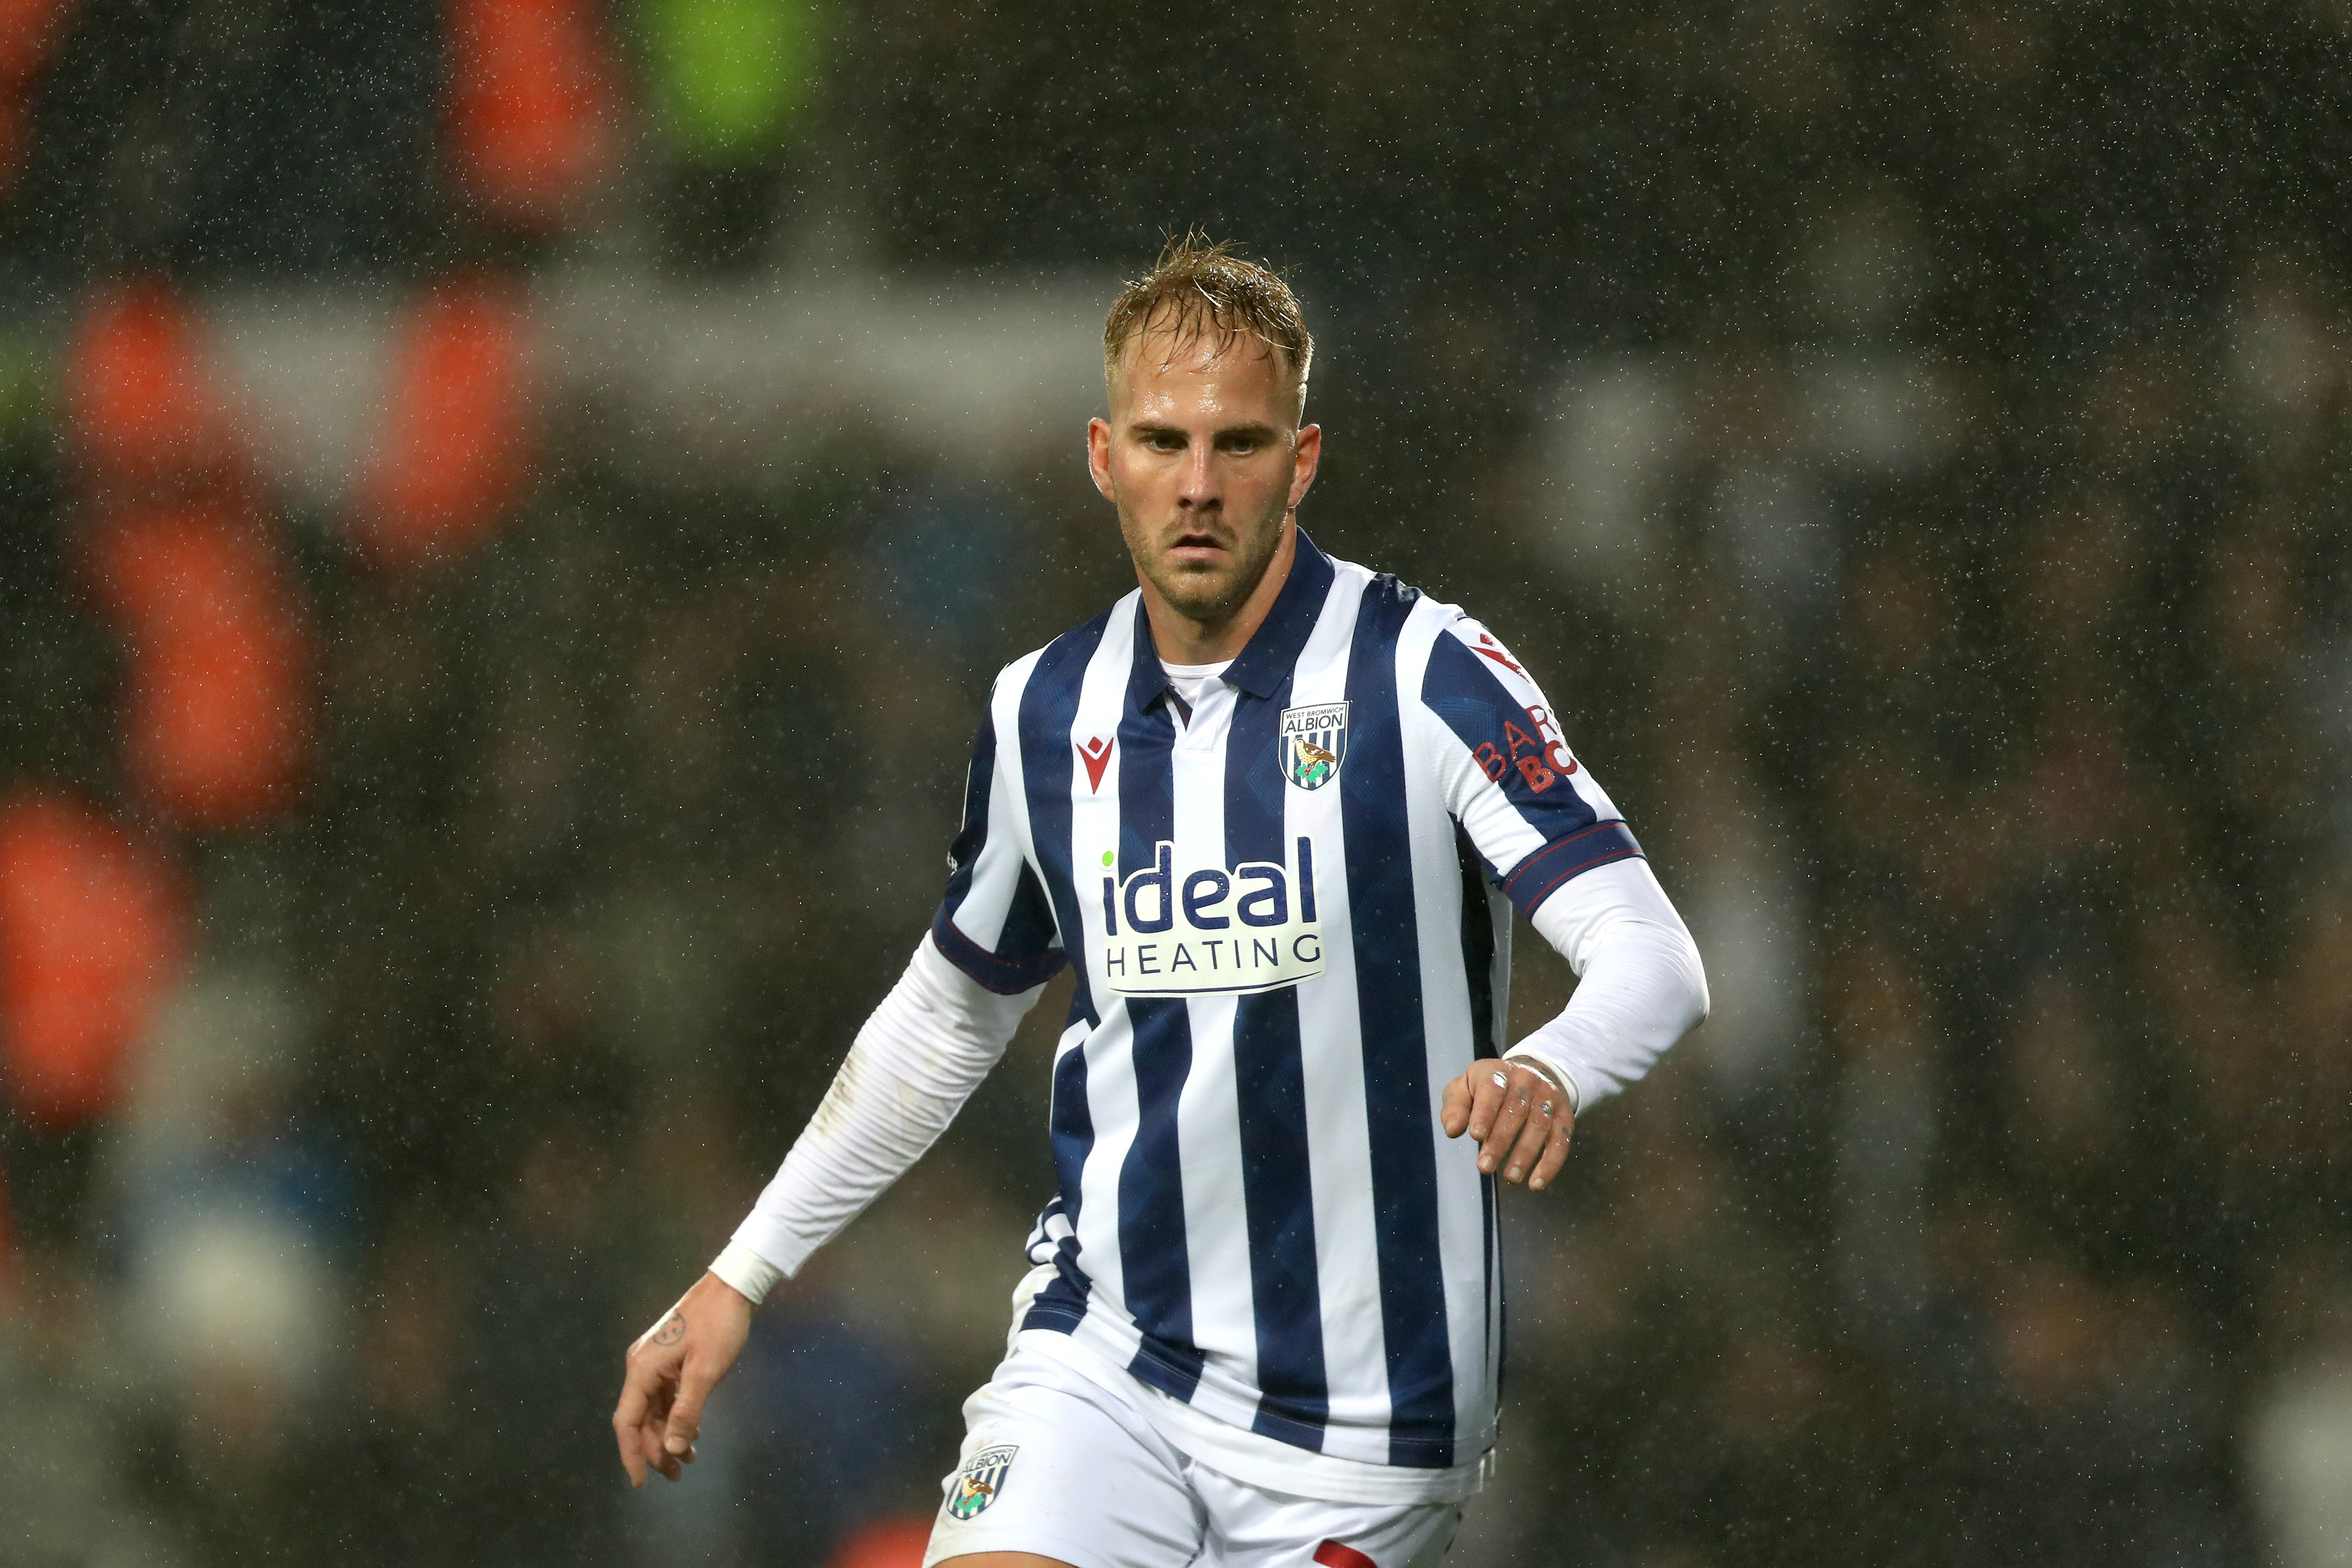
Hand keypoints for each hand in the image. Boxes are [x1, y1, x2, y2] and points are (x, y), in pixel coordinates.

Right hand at [613, 1270, 752, 1485]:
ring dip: (668, 1434)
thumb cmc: (719, 1326)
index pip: (627, 1422)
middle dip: (656, 1449)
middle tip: (678, 1475)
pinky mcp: (668, 1357)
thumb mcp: (705, 1373)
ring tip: (689, 1458)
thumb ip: (685, 1412)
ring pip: (654, 1408)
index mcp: (642, 1369)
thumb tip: (670, 1449)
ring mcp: (654, 1361)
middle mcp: (641, 1365)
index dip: (632, 1455)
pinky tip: (693, 1431)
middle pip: (641, 1419)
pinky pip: (665, 1395)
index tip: (640, 1483)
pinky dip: (675, 1415)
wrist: (732, 1287)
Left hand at [1440, 1058, 1573, 1190]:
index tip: (1476, 1136)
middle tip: (1485, 1167)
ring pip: (1539, 1126)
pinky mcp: (1564, 1115)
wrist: (1533, 1072)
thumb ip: (1455, 1107)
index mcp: (1498, 1073)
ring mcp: (1548, 1098)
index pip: (1492, 1090)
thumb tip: (1453, 1131)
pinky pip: (1561, 1141)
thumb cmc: (1489, 1087)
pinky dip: (1550, 1164)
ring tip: (1510, 1178)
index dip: (1485, 1113)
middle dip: (1500, 1141)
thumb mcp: (1466, 1087)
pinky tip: (1536, 1184)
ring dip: (1525, 1155)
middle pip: (1516, 1111)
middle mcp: (1527, 1081)